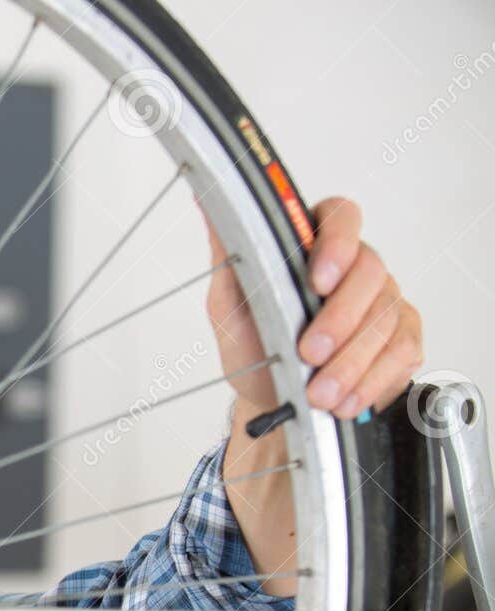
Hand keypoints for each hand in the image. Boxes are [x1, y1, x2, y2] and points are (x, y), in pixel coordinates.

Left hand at [202, 196, 423, 419]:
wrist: (271, 397)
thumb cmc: (253, 345)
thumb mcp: (230, 305)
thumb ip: (229, 258)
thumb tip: (212, 207)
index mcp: (315, 247)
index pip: (341, 217)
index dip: (337, 243)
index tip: (319, 281)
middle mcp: (357, 268)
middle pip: (371, 271)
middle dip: (339, 318)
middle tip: (308, 353)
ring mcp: (385, 302)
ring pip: (386, 317)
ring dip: (350, 361)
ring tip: (319, 393)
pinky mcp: (402, 339)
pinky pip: (401, 352)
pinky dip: (371, 381)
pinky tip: (345, 400)